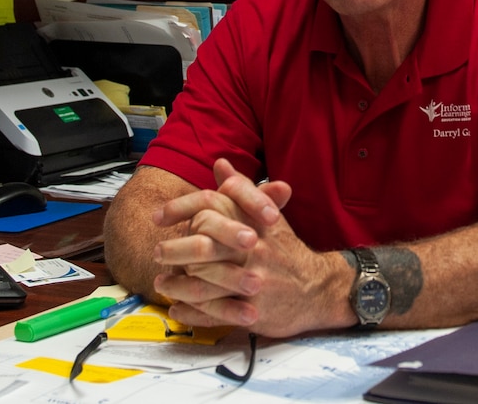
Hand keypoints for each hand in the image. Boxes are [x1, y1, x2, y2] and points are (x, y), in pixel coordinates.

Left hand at [152, 160, 347, 335]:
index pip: (211, 204)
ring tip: (161, 283)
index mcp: (253, 222)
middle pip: (202, 245)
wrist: (320, 289)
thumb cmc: (287, 250)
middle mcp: (252, 249)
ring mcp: (252, 281)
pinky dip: (192, 313)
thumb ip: (241, 190)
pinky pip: (214, 313)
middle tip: (157, 252)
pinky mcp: (252, 310)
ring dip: (177, 285)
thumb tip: (220, 163)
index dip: (180, 208)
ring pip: (203, 283)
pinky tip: (177, 309)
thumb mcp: (268, 216)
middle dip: (174, 250)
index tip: (158, 216)